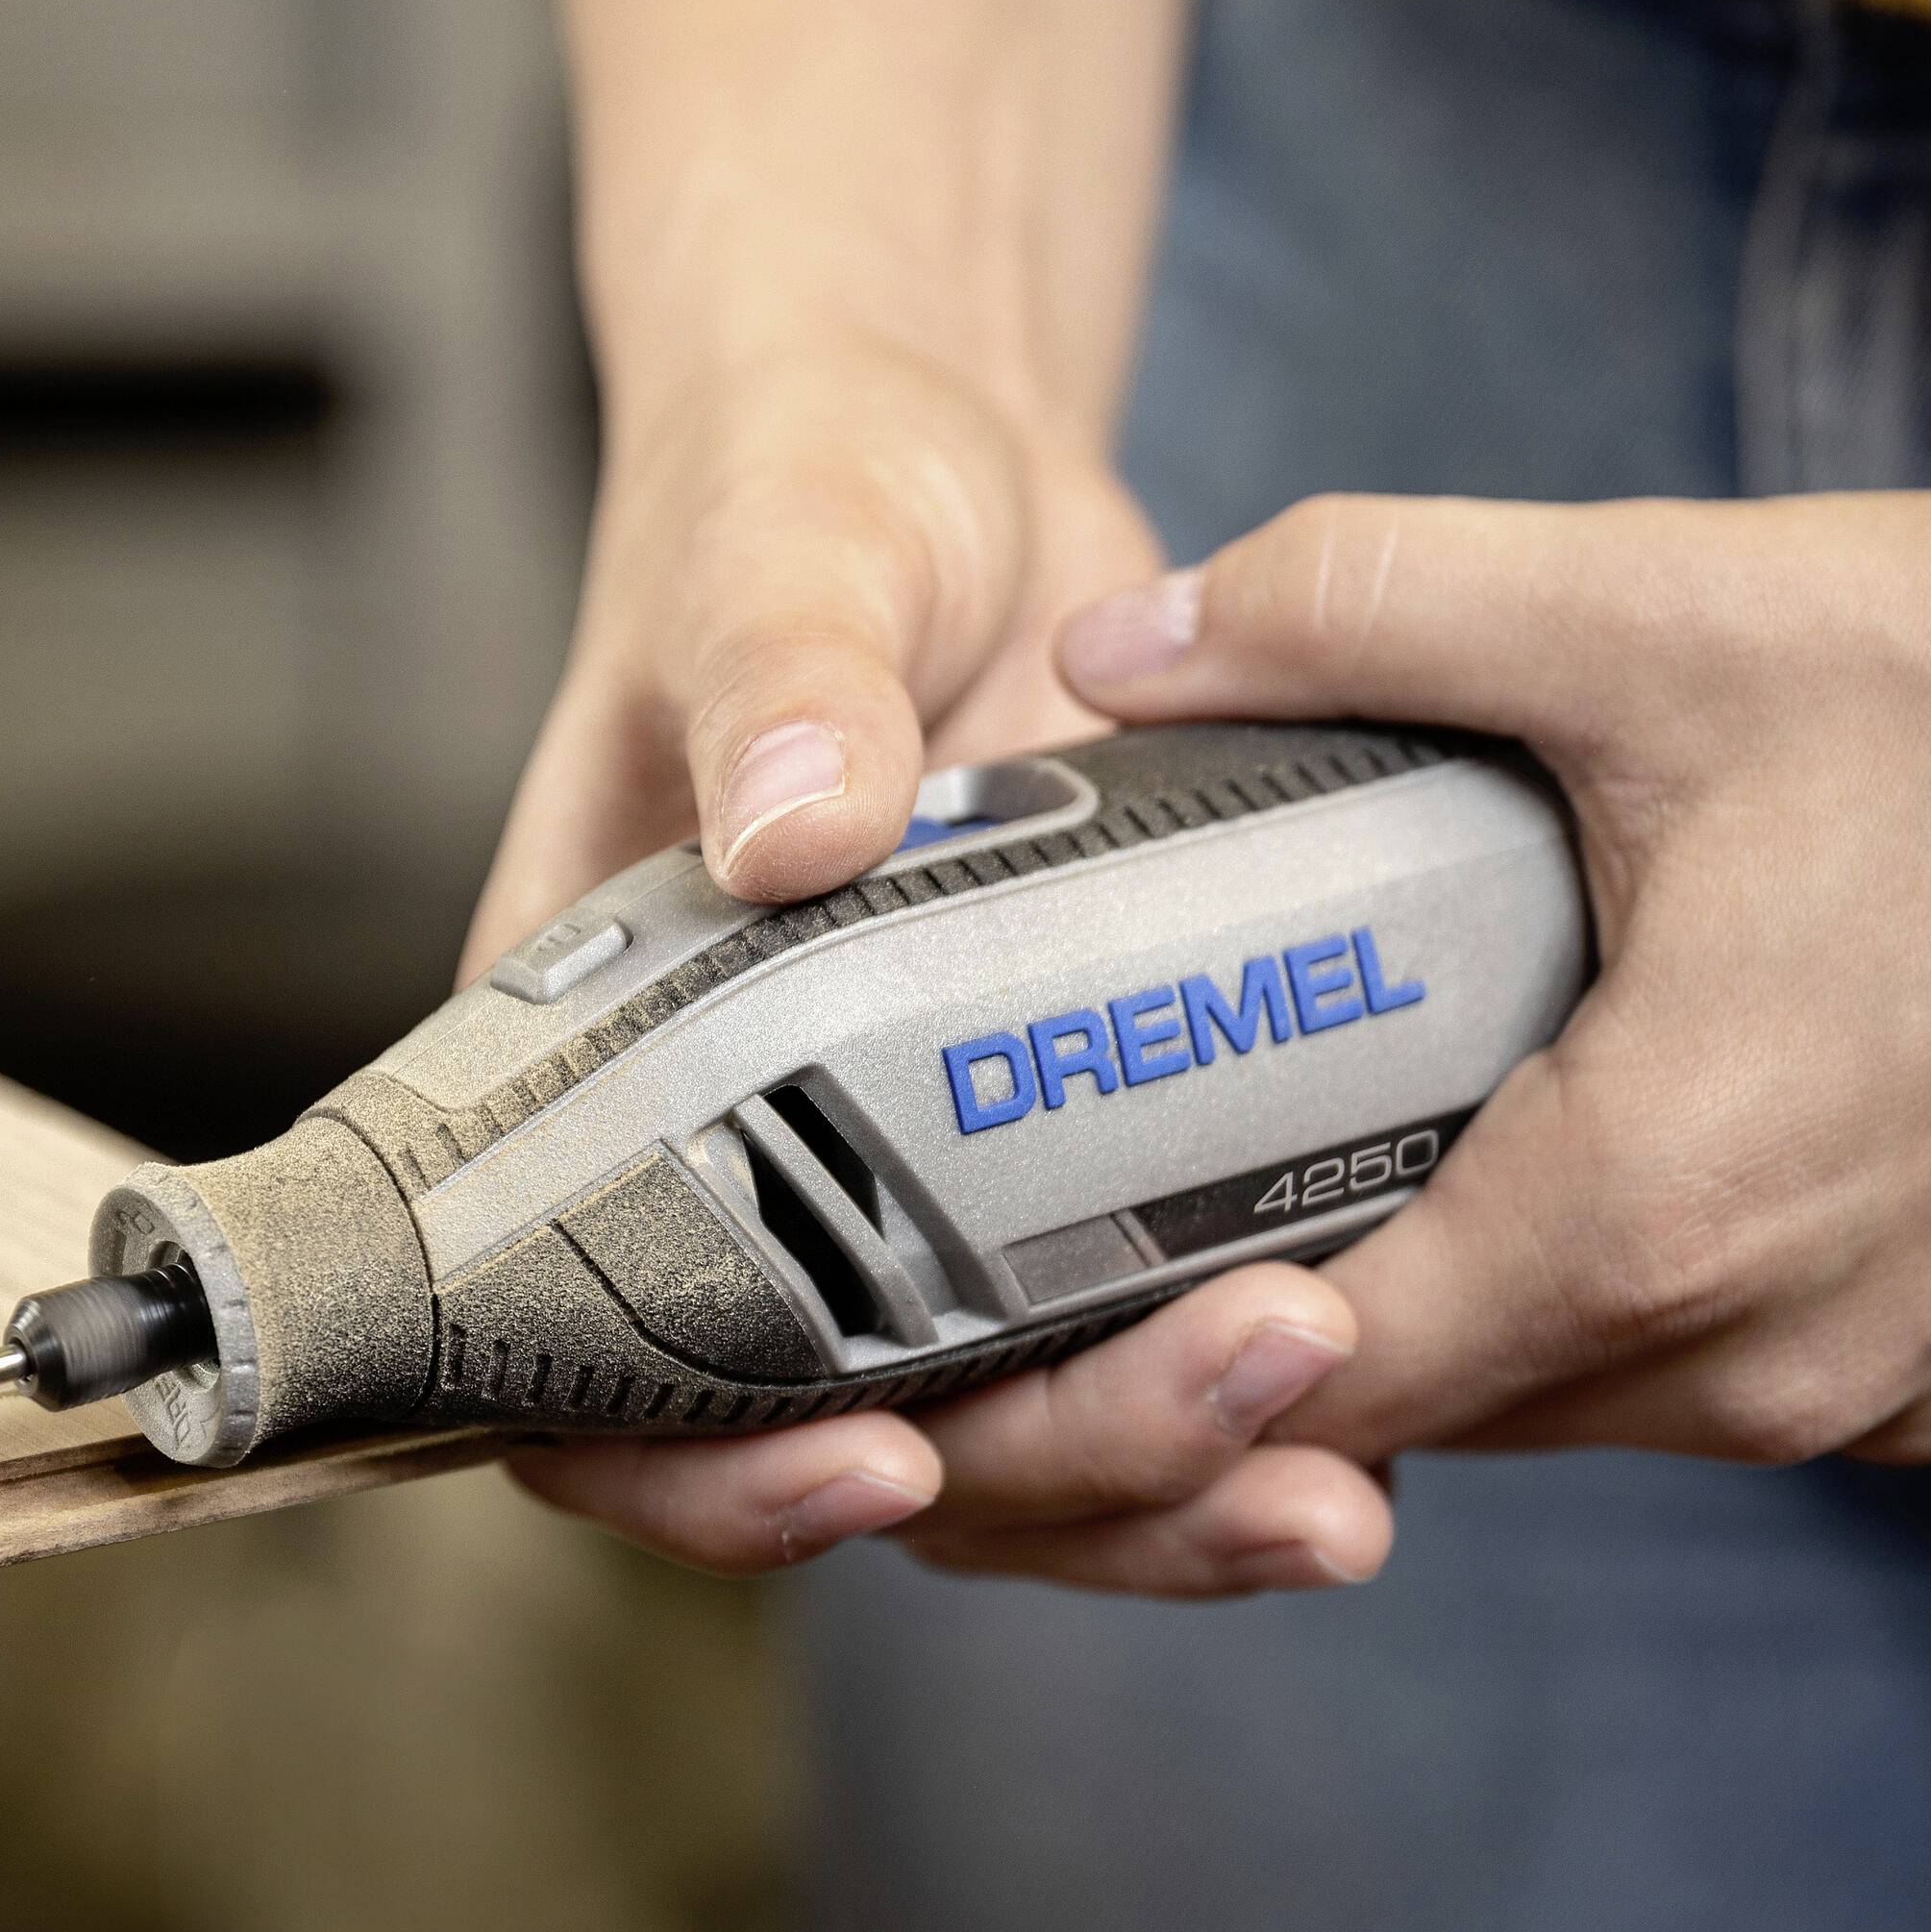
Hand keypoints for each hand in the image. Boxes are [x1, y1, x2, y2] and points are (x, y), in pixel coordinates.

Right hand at [461, 0, 1201, 1570]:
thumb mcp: (814, 492)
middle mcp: (718, 1129)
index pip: (558, 1331)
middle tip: (1247, 1496)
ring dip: (1147, 1463)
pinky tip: (1372, 1364)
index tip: (885, 1463)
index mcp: (590, 1020)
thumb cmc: (823, 435)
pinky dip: (1211, 1354)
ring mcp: (877, 1146)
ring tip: (1353, 1481)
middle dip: (1008, 1490)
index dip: (687, 1455)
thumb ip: (785, 644)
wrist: (925, 438)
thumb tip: (767, 828)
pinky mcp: (1018, 1121)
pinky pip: (1087, 1296)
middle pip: (793, 1410)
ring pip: (966, 1386)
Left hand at [871, 460, 1930, 1592]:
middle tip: (1144, 1183)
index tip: (1024, 1290)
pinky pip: (1696, 1373)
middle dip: (1266, 1324)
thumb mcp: (1662, 603)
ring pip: (1558, 1398)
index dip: (1141, 1352)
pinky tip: (1554, 1132)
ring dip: (1436, 1301)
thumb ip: (1353, 605)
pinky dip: (1588, 1293)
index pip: (1313, 1378)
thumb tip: (1117, 639)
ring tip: (1333, 1138)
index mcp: (1667, 1210)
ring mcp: (1883, 1384)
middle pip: (1422, 1405)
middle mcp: (1773, 1359)